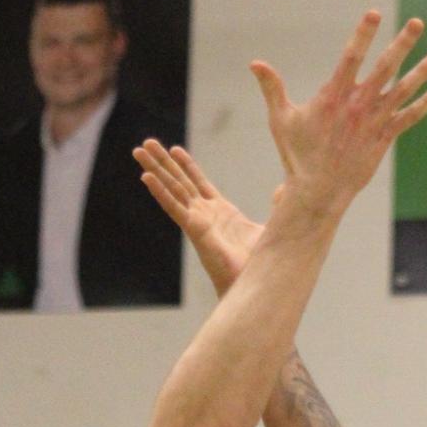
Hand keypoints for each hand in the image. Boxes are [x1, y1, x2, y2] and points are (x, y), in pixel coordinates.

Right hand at [134, 143, 264, 296]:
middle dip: (163, 162)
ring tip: (138, 150)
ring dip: (155, 169)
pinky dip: (160, 192)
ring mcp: (197, 222)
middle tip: (145, 142)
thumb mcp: (272, 226)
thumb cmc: (261, 263)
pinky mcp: (195, 231)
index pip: (199, 183)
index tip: (174, 149)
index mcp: (220, 212)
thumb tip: (287, 188)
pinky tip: (146, 177)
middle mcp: (204, 215)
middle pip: (180, 181)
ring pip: (172, 189)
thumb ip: (278, 205)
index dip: (186, 165)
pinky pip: (174, 208)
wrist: (257, 283)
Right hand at [250, 10, 426, 219]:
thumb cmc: (298, 156)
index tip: (375, 13)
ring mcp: (374, 122)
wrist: (318, 192)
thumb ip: (272, 88)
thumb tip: (255, 63)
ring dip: (422, 71)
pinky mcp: (384, 138)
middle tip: (416, 22)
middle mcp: (358, 106)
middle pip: (385, 68)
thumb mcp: (281, 120)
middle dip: (401, 44)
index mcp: (333, 97)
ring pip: (403, 90)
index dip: (363, 34)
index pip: (351, 57)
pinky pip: (409, 117)